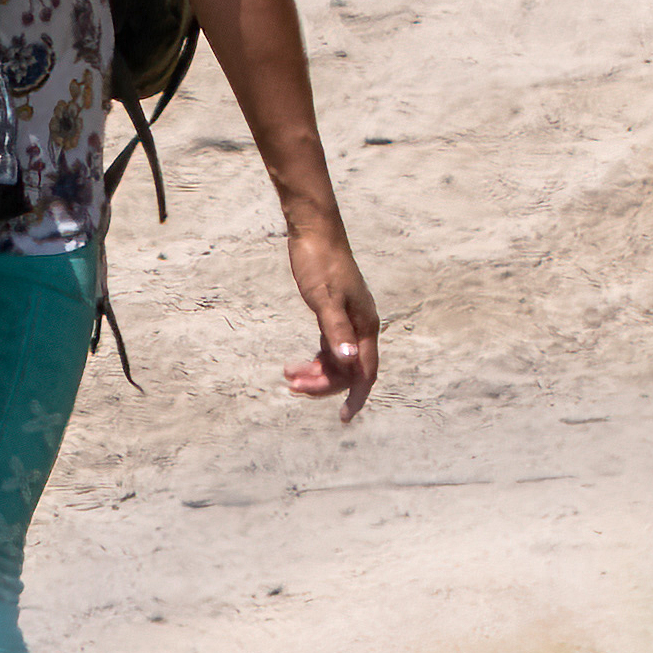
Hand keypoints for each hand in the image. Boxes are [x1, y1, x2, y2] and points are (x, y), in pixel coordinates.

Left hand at [284, 222, 381, 421]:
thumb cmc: (319, 263)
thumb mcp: (324, 299)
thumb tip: (349, 361)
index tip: (343, 418)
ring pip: (337, 360)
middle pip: (348, 369)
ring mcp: (349, 321)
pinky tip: (294, 366)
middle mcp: (362, 326)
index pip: (365, 372)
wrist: (314, 234)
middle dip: (323, 384)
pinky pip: (329, 348)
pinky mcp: (334, 315)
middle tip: (292, 388)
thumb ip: (335, 330)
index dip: (355, 396)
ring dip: (315, 373)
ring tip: (287, 377)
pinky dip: (314, 360)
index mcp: (365, 326)